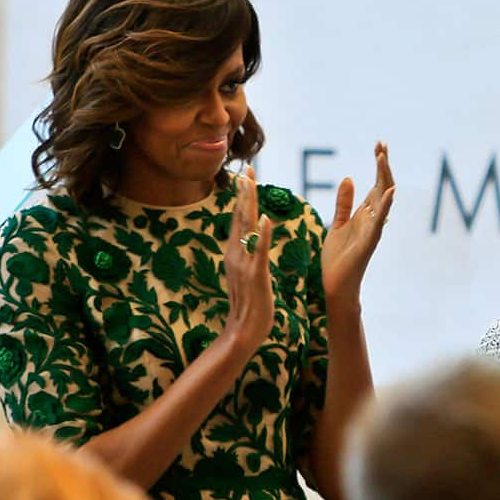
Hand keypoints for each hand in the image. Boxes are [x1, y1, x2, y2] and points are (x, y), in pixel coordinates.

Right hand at [222, 167, 274, 353]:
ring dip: (249, 203)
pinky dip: (262, 233)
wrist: (242, 333)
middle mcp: (235, 254)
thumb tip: (250, 241)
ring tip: (251, 181)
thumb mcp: (246, 274)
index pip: (239, 218)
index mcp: (234, 253)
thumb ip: (247, 256)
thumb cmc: (249, 305)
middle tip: (248, 167)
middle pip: (240, 216)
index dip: (242, 196)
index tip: (246, 175)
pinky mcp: (256, 275)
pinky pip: (259, 251)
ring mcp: (244, 264)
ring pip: (246, 227)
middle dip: (245, 190)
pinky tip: (265, 217)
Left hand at [321, 142, 394, 301]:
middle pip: (382, 186)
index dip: (379, 164)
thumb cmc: (337, 259)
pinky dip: (385, 205)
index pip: (376, 183)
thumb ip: (344, 203)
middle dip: (383, 165)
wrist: (335, 286)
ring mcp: (373, 230)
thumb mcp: (337, 224)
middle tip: (381, 144)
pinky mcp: (368, 242)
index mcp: (365, 214)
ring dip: (384, 178)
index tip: (379, 144)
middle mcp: (373, 219)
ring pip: (383, 199)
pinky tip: (389, 190)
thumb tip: (348, 178)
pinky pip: (379, 221)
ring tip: (382, 158)